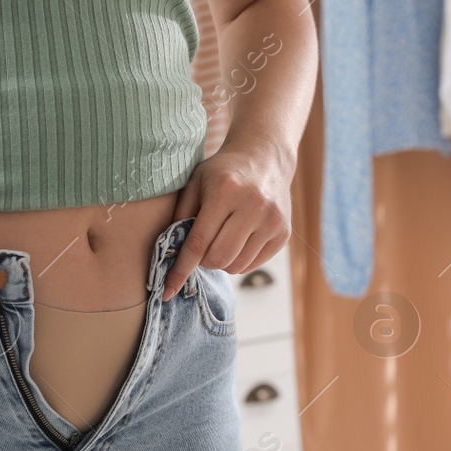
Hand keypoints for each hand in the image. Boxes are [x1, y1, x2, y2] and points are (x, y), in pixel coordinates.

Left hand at [162, 142, 292, 298]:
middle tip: (201, 246)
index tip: (166, 291)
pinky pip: (252, 265)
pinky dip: (239, 260)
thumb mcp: (195, 183)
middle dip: (203, 261)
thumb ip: (180, 216)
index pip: (198, 242)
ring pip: (236, 266)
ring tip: (221, 239)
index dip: (180, 270)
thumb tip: (169, 255)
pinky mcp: (284, 233)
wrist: (265, 159)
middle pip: (218, 259)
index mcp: (225, 191)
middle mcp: (253, 206)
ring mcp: (272, 221)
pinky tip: (239, 239)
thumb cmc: (222, 173)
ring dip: (221, 261)